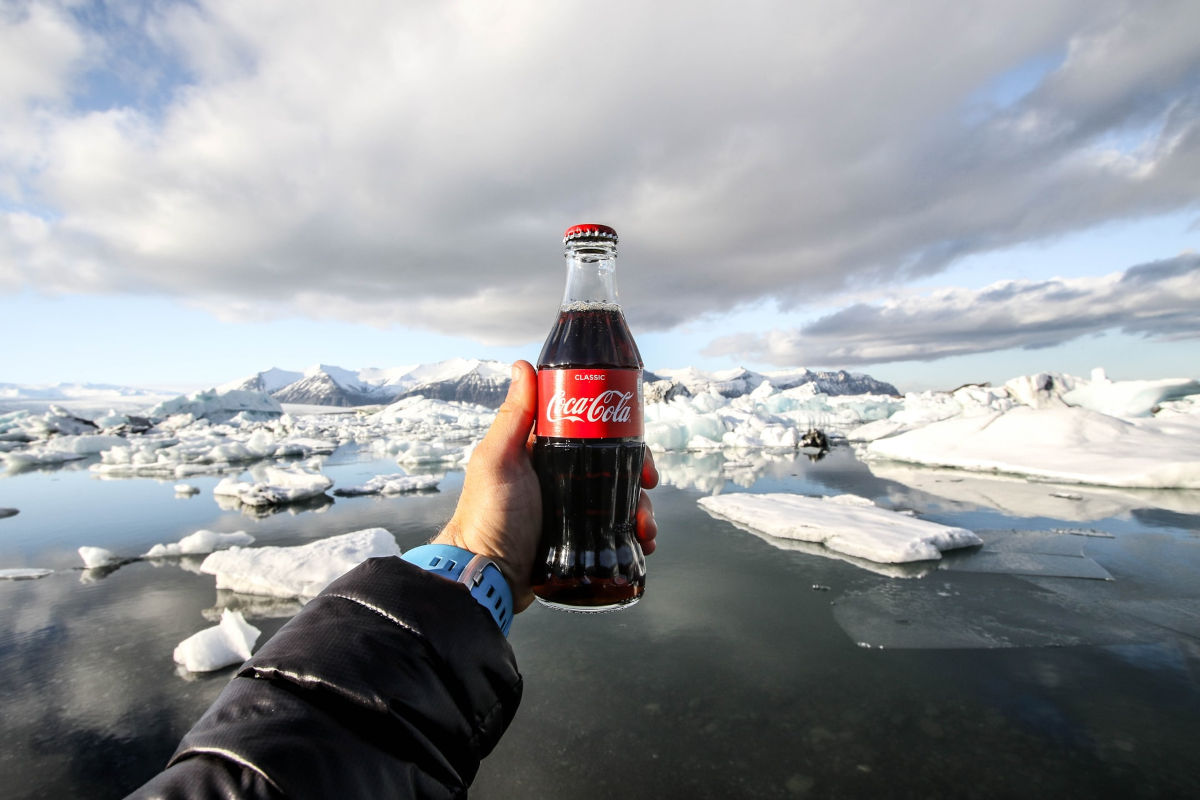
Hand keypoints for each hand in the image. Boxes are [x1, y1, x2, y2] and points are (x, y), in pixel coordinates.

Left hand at [433, 360, 658, 611]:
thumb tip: (523, 365)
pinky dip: (634, 533)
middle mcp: (560, 476)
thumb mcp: (499, 460)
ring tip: (645, 526)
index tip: (636, 439)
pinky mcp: (580, 539)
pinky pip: (616, 530)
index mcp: (543, 451)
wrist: (487, 576)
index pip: (590, 429)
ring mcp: (571, 509)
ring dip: (641, 507)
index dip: (618, 430)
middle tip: (648, 484)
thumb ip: (514, 416)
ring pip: (619, 498)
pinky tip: (643, 542)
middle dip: (638, 472)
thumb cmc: (487, 515)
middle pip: (612, 463)